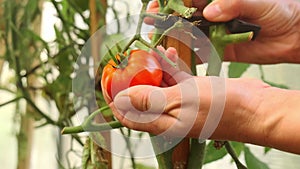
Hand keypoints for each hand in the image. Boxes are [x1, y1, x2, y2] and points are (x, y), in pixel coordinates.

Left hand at [109, 47, 228, 138]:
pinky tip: (167, 53)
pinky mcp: (193, 92)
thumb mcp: (180, 101)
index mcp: (162, 123)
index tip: (105, 83)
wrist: (254, 108)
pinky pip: (175, 78)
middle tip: (123, 64)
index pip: (128, 115)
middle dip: (130, 82)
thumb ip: (149, 100)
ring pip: (158, 86)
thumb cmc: (219, 108)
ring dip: (150, 71)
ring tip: (143, 55)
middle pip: (140, 99)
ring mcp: (181, 103)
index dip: (114, 100)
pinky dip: (169, 67)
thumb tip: (120, 100)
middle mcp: (168, 114)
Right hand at [145, 0, 299, 63]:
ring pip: (187, 34)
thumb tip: (210, 11)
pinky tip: (174, 56)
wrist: (294, 34)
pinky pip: (200, 52)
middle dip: (164, 17)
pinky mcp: (219, 50)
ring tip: (157, 39)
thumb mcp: (260, 2)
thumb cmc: (281, 10)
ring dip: (171, 36)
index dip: (171, 1)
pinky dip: (187, 55)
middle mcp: (213, 15)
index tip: (157, 4)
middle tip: (151, 21)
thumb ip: (235, 3)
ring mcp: (214, 33)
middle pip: (182, 15)